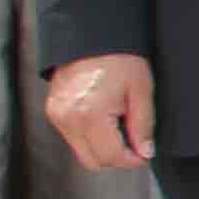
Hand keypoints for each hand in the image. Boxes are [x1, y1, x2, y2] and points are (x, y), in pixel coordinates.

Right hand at [42, 53, 151, 170]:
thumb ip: (143, 126)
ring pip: (81, 152)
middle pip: (92, 161)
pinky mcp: (53, 112)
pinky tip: (104, 120)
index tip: (144, 154)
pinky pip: (73, 138)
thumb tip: (145, 152)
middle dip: (116, 157)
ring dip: (102, 148)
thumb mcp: (141, 92)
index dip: (131, 160)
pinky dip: (91, 137)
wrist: (91, 38)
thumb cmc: (119, 60)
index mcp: (90, 115)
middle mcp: (68, 119)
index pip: (109, 156)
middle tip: (134, 143)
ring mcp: (57, 116)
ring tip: (119, 125)